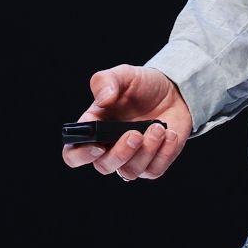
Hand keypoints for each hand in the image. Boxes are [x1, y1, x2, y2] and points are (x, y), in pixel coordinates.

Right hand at [60, 64, 192, 181]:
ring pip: (130, 171)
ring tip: (158, 127)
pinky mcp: (153, 163)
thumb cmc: (142, 85)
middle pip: (103, 167)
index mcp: (94, 128)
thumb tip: (103, 100)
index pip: (74, 153)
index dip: (81, 155)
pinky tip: (169, 133)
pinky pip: (154, 170)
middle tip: (135, 134)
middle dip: (120, 153)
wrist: (174, 91)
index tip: (97, 145)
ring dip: (146, 151)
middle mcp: (110, 147)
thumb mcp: (123, 75)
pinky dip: (164, 153)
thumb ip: (106, 82)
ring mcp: (132, 158)